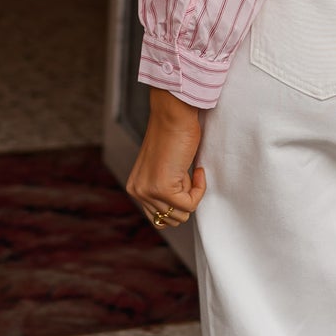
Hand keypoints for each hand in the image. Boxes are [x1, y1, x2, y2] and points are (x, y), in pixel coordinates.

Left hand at [126, 88, 206, 229]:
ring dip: (192, 194)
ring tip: (189, 171)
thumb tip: (180, 210)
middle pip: (170, 219)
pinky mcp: (162, 189)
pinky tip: (197, 170)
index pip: (159, 216)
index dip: (178, 202)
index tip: (184, 179)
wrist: (175, 115)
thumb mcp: (165, 168)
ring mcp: (148, 191)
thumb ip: (165, 188)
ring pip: (181, 215)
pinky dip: (199, 189)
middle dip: (184, 200)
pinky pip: (190, 204)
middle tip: (186, 174)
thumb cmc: (175, 135)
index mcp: (135, 188)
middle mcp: (137, 192)